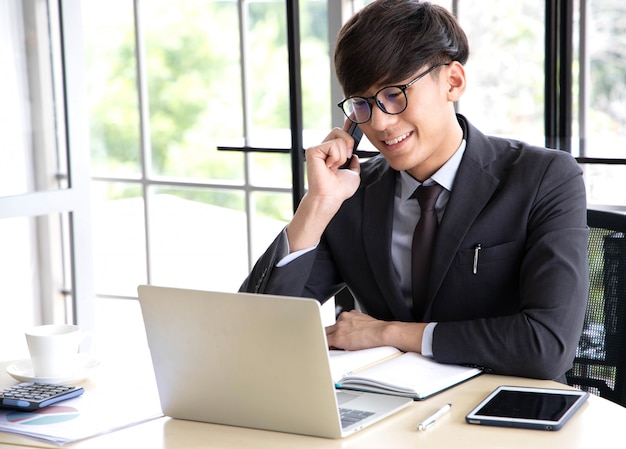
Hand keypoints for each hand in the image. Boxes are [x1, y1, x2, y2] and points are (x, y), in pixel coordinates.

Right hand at [286, 121, 360, 251]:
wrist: (330, 197)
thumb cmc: (339, 189)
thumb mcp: (353, 173)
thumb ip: (353, 162)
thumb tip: (353, 155)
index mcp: (332, 153)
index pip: (340, 134)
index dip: (348, 124)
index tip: (355, 113)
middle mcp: (324, 149)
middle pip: (340, 131)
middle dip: (348, 144)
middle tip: (344, 160)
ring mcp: (317, 149)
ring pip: (338, 139)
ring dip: (342, 156)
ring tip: (334, 167)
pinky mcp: (313, 150)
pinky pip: (333, 145)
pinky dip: (336, 157)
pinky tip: (329, 167)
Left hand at [326, 310, 426, 352]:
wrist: (384, 333)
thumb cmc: (379, 332)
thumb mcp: (365, 324)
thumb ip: (356, 326)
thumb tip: (354, 335)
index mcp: (350, 315)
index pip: (337, 324)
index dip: (334, 332)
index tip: (335, 338)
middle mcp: (343, 318)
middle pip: (328, 328)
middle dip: (328, 336)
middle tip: (330, 345)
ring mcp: (339, 327)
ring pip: (325, 334)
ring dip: (326, 342)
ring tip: (330, 350)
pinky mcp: (338, 337)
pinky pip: (325, 342)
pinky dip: (324, 347)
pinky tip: (326, 353)